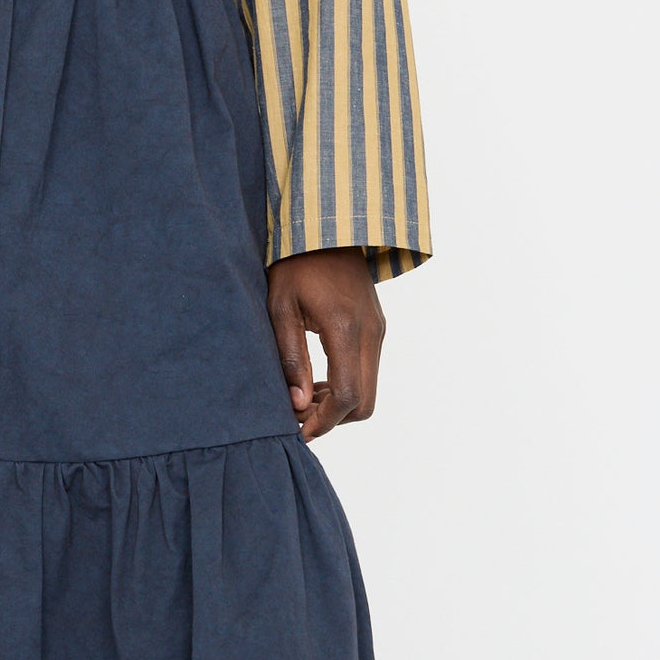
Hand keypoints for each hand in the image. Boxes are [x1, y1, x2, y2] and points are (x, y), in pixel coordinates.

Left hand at [267, 247, 385, 440]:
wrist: (328, 229)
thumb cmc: (295, 266)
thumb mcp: (281, 309)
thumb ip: (290, 359)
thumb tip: (297, 404)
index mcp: (345, 329)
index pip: (346, 397)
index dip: (323, 422)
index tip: (298, 430)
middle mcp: (370, 333)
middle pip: (363, 403)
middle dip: (332, 419)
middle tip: (298, 416)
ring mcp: (378, 331)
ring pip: (368, 391)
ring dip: (338, 405)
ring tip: (303, 397)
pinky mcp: (377, 328)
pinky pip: (368, 372)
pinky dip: (346, 386)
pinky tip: (317, 380)